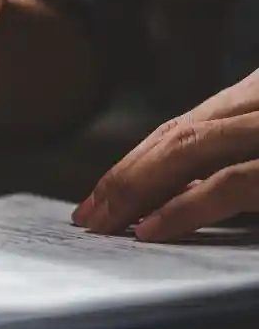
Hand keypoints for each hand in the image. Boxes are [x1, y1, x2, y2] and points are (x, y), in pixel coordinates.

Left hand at [72, 69, 258, 240]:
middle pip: (174, 136)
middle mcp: (258, 101)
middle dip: (123, 178)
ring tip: (104, 225)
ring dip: (136, 188)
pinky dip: (182, 207)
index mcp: (256, 98)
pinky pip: (229, 183)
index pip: (180, 128)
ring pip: (188, 148)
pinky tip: (148, 230)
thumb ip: (228, 162)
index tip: (96, 199)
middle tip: (87, 217)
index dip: (132, 163)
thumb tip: (170, 195)